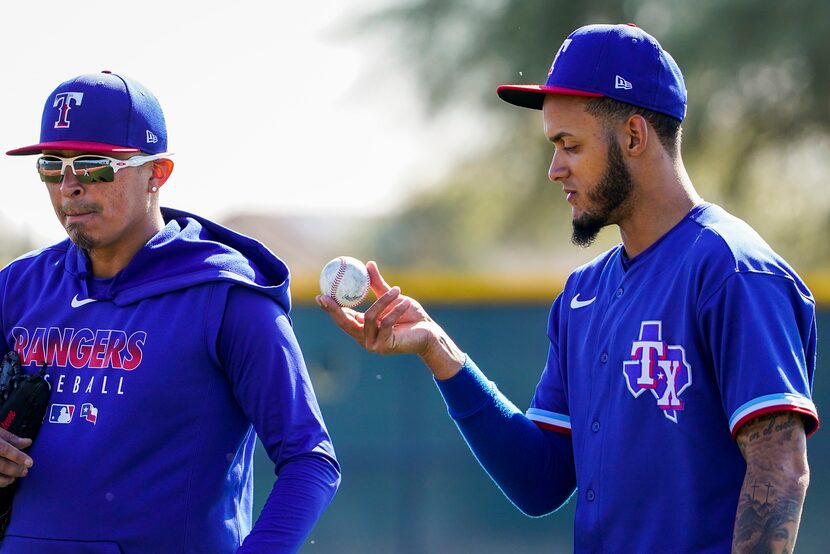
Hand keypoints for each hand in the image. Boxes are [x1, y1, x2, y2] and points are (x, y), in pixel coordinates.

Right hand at [0, 428, 32, 486]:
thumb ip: (10, 438)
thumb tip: (27, 442)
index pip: (5, 449)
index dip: (18, 456)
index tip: (30, 462)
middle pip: (0, 464)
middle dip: (14, 470)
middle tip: (25, 472)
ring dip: (5, 479)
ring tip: (14, 478)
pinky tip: (4, 481)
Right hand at [316, 261, 464, 378]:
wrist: (429, 332)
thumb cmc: (410, 316)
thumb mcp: (391, 298)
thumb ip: (378, 285)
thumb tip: (368, 264)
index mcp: (362, 326)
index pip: (342, 317)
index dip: (329, 307)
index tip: (320, 294)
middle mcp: (364, 337)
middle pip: (344, 323)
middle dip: (334, 310)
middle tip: (329, 295)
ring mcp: (373, 344)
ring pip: (369, 318)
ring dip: (383, 302)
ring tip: (397, 290)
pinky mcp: (385, 346)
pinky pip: (386, 323)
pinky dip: (395, 310)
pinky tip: (404, 303)